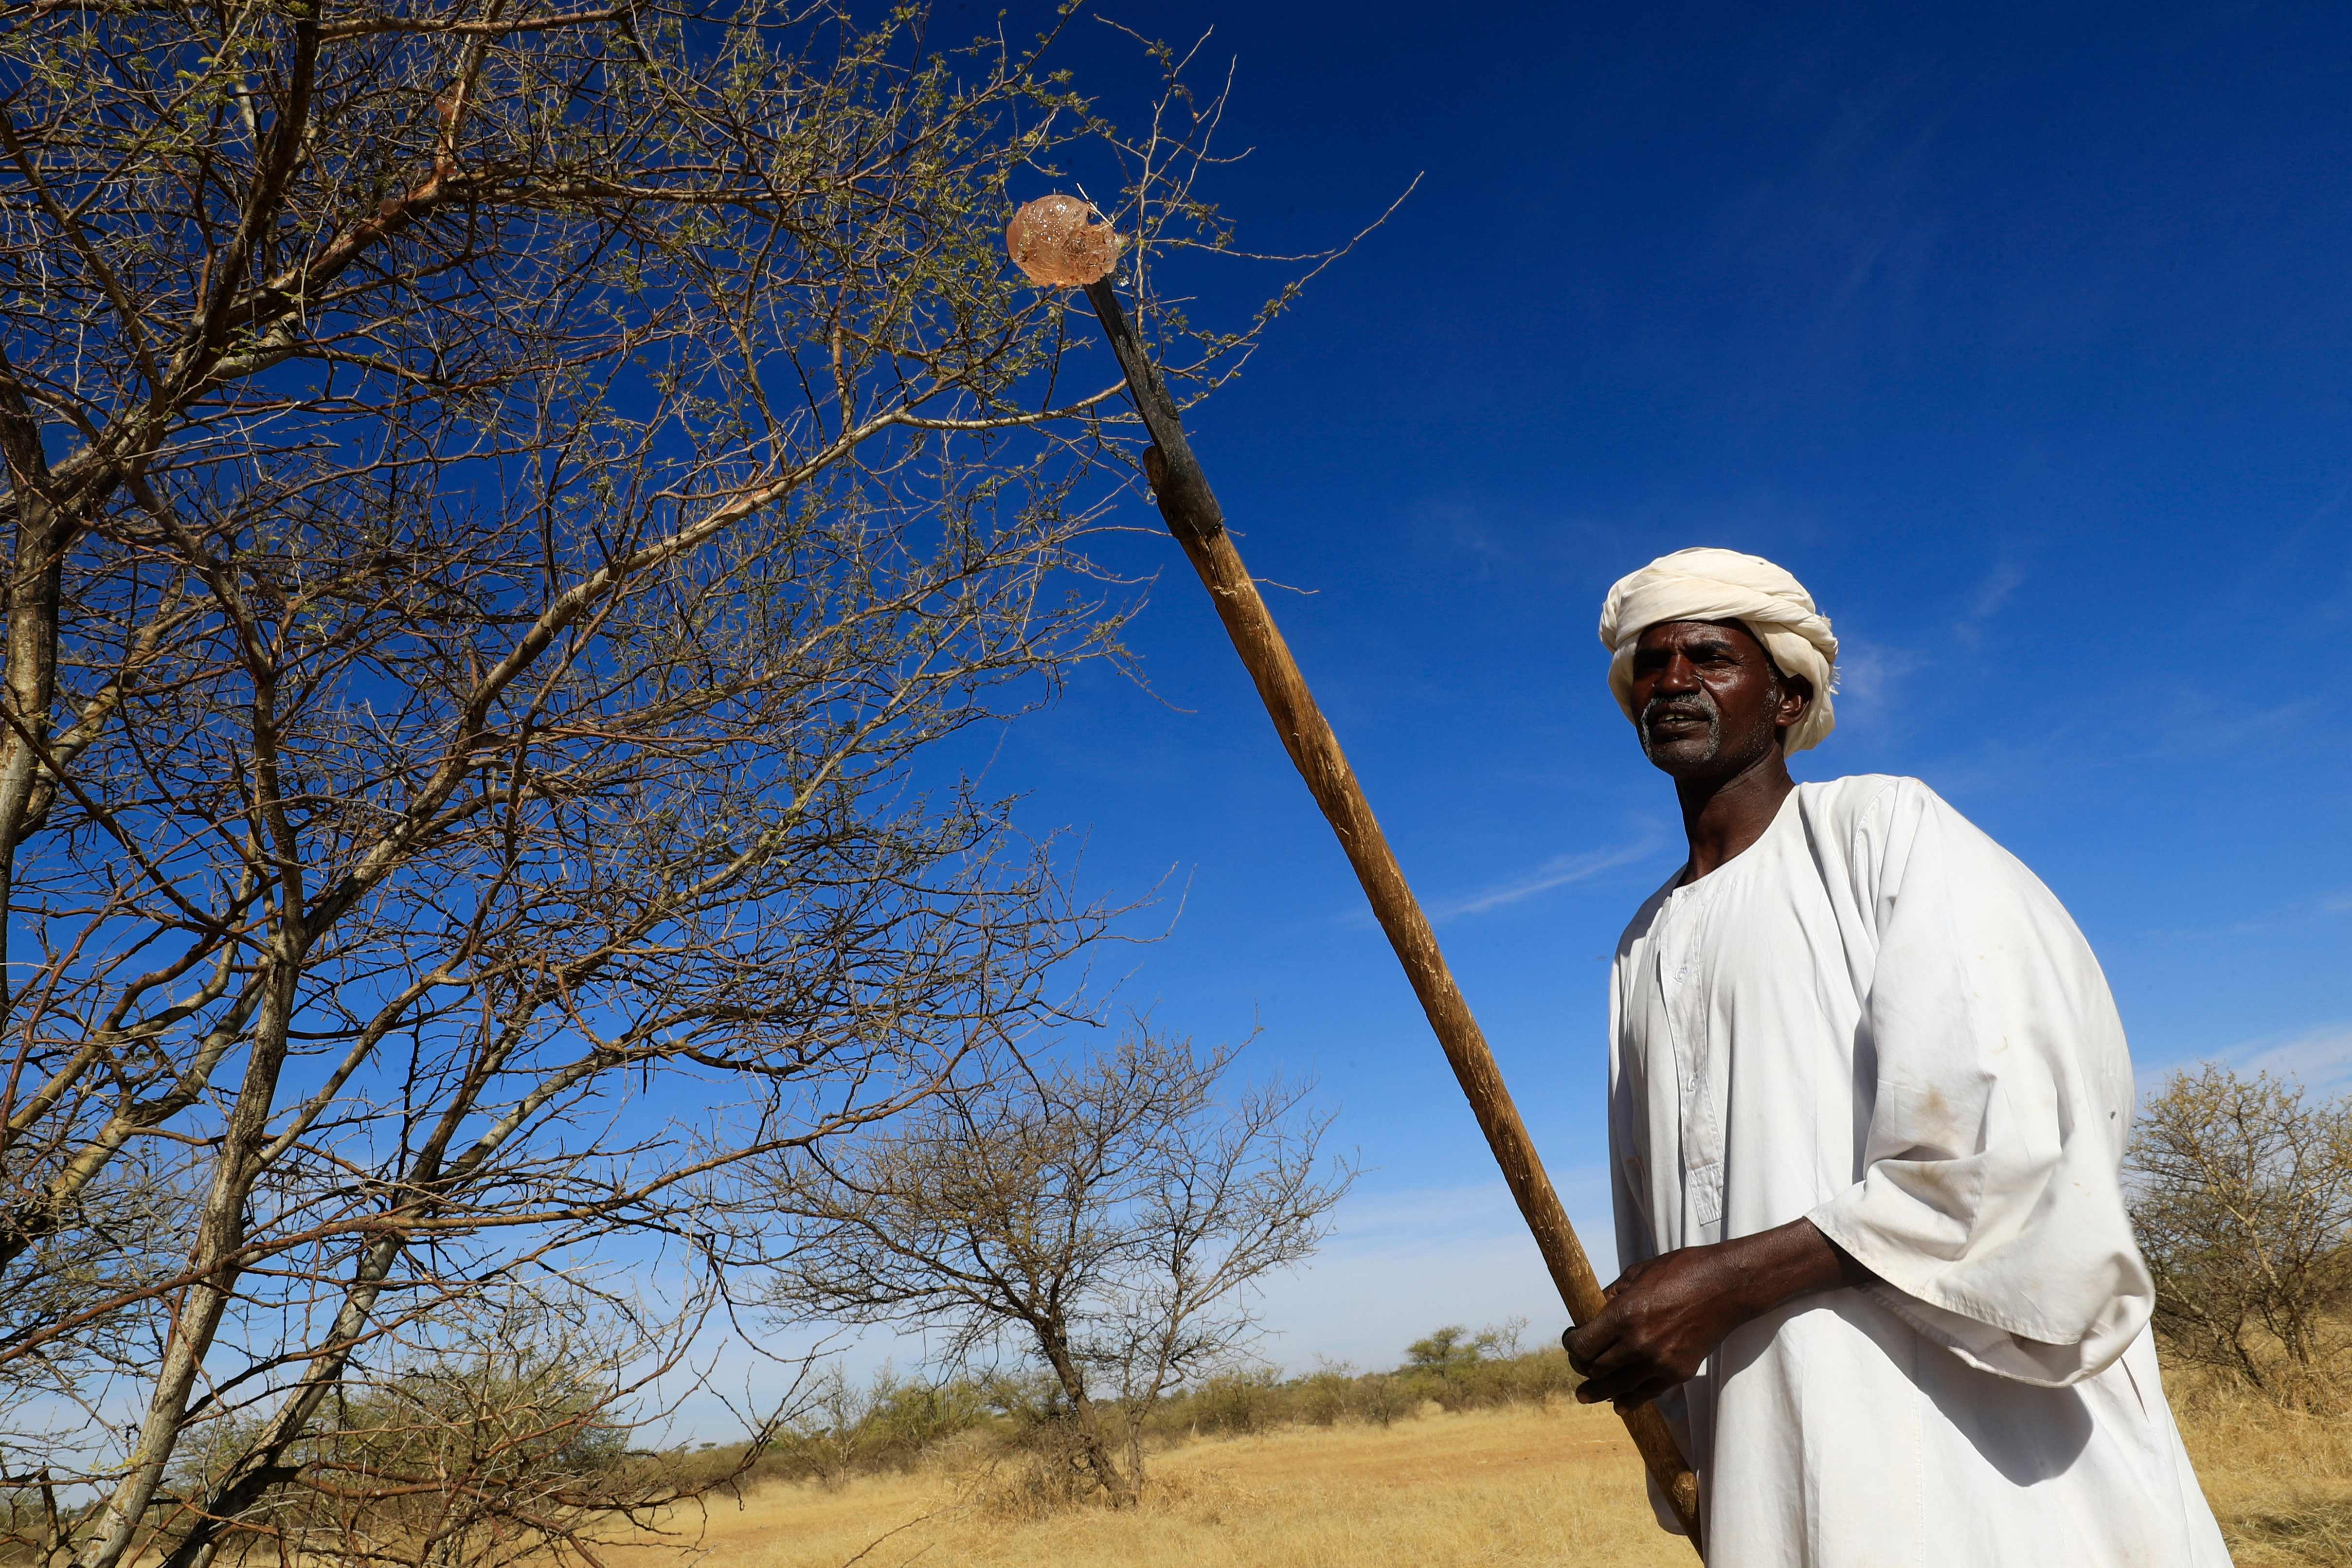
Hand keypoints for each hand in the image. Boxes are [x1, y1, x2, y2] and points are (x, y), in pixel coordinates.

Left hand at [1563, 1246, 1747, 1407]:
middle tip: (1579, 1361)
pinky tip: (1619, 1404)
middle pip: (1595, 1368)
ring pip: (1616, 1387)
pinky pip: (1646, 1394)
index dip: (1571, 1344)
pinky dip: (1629, 1400)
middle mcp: (1638, 1343)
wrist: (1726, 1287)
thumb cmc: (1681, 1271)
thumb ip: (1611, 1296)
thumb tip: (1592, 1311)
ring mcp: (1659, 1362)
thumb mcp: (1638, 1274)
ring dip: (1597, 1391)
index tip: (1571, 1339)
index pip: (1582, 1344)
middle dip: (1581, 1365)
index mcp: (1624, 1315)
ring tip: (1584, 1395)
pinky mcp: (1678, 1373)